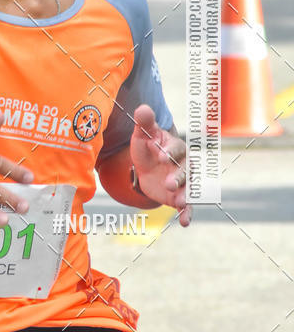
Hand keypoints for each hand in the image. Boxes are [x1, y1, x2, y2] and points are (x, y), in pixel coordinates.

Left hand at [129, 105, 191, 226]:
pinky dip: (187, 214)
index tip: (161, 155)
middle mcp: (184, 165)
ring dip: (186, 195)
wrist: (147, 168)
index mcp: (175, 147)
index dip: (169, 151)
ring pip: (189, 188)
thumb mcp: (143, 136)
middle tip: (169, 183)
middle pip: (185, 170)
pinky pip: (187, 206)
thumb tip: (142, 108)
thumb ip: (144, 123)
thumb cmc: (147, 148)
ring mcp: (184, 182)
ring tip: (180, 202)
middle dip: (178, 176)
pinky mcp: (180, 196)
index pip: (176, 148)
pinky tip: (184, 223)